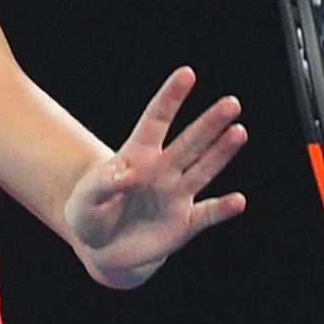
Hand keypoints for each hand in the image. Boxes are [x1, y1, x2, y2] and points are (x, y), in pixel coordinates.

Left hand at [65, 68, 248, 287]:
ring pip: (203, 169)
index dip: (170, 98)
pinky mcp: (185, 223)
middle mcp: (163, 170)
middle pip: (190, 142)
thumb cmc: (91, 216)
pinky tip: (238, 201)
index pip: (156, 120)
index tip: (187, 74)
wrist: (102, 250)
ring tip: (239, 132)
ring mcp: (177, 195)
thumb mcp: (85, 201)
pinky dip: (222, 209)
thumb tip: (126, 175)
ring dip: (221, 153)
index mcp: (137, 156)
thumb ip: (100, 185)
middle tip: (231, 104)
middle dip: (210, 123)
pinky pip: (207, 214)